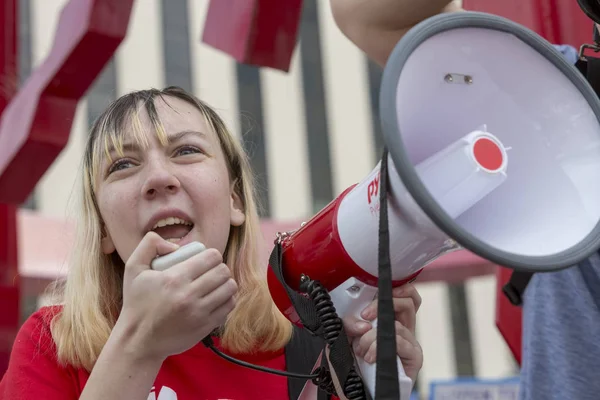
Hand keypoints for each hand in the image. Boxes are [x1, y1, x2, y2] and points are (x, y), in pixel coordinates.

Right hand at [114, 232, 237, 361]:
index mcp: (174, 279)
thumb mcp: (133, 268)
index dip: (212, 255)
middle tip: (212, 271)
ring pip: (229, 288)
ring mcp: (199, 313)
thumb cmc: (136, 303)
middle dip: (220, 267)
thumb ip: (149, 244)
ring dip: (226, 282)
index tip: (206, 259)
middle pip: (223, 271)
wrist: (138, 341)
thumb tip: (176, 245)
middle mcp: (188, 296)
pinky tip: (218, 298)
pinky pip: (229, 306)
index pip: (211, 257)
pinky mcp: (205, 327)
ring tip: (217, 283)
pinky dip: (227, 299)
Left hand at [342, 283, 422, 382]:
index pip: (405, 296)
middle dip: (382, 306)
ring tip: (362, 350)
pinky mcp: (414, 358)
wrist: (358, 392)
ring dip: (373, 336)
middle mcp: (403, 329)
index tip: (377, 293)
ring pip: (397, 325)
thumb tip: (363, 324)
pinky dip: (381, 347)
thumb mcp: (344, 340)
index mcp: (391, 320)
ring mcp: (410, 343)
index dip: (398, 289)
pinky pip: (402, 342)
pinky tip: (371, 357)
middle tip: (366, 316)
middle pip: (408, 303)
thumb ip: (348, 326)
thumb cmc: (354, 365)